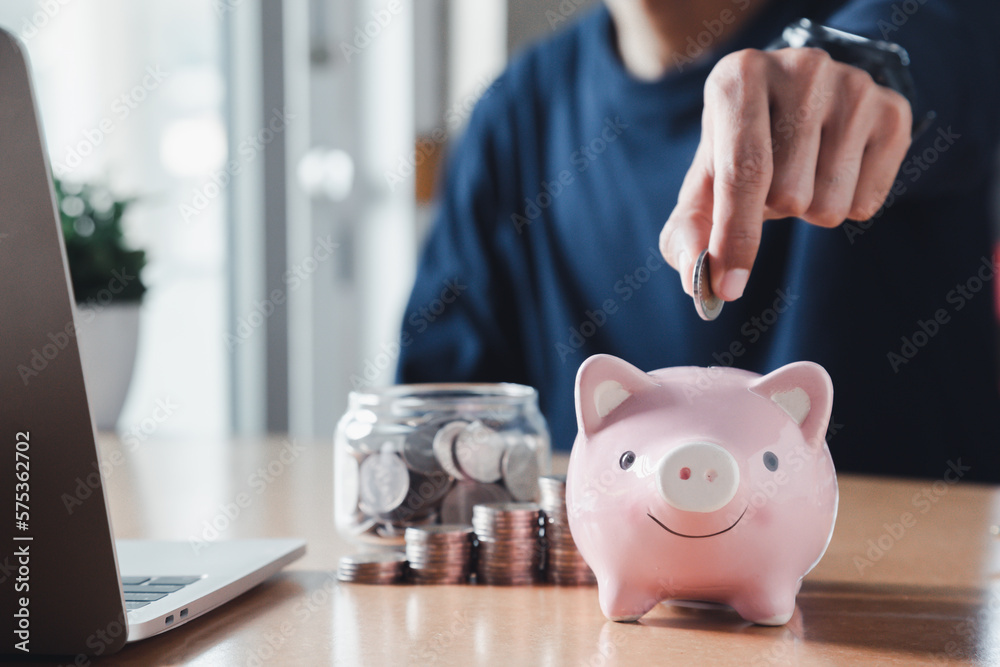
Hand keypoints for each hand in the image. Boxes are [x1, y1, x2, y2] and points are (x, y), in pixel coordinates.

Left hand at [659, 47, 911, 299]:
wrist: (798, 104)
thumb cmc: (740, 152)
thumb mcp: (703, 186)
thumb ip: (687, 235)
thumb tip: (701, 279)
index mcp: (739, 77)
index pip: (743, 171)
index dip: (736, 237)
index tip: (730, 288)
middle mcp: (800, 68)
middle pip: (789, 195)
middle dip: (773, 211)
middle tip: (770, 179)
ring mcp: (854, 84)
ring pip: (829, 204)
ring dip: (809, 209)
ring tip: (802, 171)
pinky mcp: (894, 110)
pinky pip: (866, 203)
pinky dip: (845, 204)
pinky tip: (835, 167)